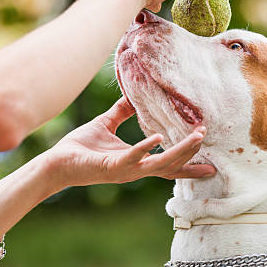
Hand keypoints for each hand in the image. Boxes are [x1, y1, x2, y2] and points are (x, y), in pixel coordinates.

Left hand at [41, 98, 215, 189]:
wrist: (56, 161)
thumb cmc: (80, 146)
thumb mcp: (106, 124)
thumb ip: (121, 112)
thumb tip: (132, 95)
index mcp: (136, 161)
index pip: (168, 166)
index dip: (189, 165)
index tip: (211, 164)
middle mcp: (135, 169)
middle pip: (171, 166)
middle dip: (191, 154)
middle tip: (208, 139)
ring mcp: (125, 170)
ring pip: (159, 164)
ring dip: (179, 151)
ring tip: (197, 137)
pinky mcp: (110, 167)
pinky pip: (132, 158)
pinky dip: (145, 148)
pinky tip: (157, 136)